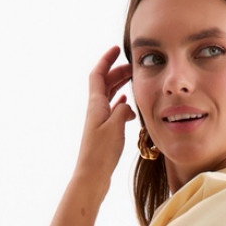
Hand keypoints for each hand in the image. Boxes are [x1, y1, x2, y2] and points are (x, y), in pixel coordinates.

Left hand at [74, 46, 135, 189]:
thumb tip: (126, 104)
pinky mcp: (104, 133)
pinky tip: (128, 108)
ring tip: (134, 83)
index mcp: (95, 105)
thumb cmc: (100, 153)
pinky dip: (121, 105)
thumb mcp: (114, 127)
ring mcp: (99, 122)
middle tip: (133, 67)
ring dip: (120, 87)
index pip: (99, 74)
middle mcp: (95, 110)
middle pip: (105, 84)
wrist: (91, 176)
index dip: (106, 59)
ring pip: (109, 97)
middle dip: (117, 72)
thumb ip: (121, 111)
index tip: (117, 49)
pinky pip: (112, 112)